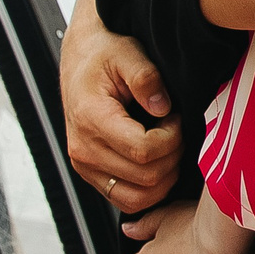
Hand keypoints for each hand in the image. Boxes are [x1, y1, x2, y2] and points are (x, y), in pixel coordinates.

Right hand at [62, 8, 178, 214]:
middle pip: (146, 176)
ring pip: (139, 198)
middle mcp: (84, 150)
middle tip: (174, 128)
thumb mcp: (127, 53)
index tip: (174, 116)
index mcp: (91, 119)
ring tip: (167, 145)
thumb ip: (146, 78)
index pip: (143, 150)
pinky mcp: (91, 175)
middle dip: (173, 155)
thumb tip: (162, 108)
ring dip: (165, 176)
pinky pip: (128, 200)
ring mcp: (85, 166)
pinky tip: (158, 162)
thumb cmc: (104, 56)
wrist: (79, 61)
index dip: (172, 137)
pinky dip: (151, 189)